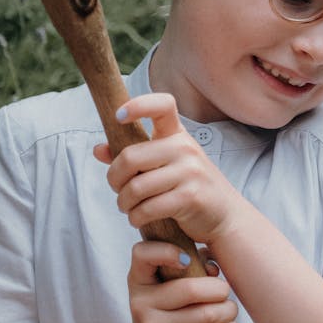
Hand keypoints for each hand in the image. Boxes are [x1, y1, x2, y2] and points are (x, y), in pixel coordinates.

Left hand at [93, 92, 245, 246]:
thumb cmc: (188, 187)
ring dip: (124, 203)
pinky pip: (148, 208)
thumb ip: (133, 156)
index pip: (162, 105)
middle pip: (131, 157)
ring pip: (136, 187)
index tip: (118, 116)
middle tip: (117, 189)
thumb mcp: (163, 165)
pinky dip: (136, 217)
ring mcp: (190, 171)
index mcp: (177, 134)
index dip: (138, 105)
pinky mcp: (190, 196)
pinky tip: (139, 218)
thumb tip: (98, 149)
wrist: (224, 215)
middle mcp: (185, 147)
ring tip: (128, 208)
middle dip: (115, 179)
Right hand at [126, 240, 238, 322]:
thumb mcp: (165, 286)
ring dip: (228, 310)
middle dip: (219, 289)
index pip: (143, 254)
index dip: (166, 251)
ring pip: (207, 314)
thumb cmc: (165, 312)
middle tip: (225, 291)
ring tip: (230, 309)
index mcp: (139, 280)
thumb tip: (213, 266)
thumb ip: (189, 266)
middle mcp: (141, 303)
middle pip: (191, 289)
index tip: (187, 259)